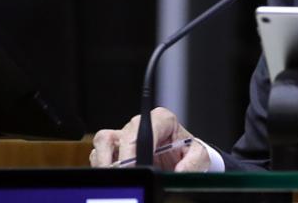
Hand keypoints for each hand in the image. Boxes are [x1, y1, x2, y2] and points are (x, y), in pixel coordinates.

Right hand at [90, 107, 210, 171]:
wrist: (179, 161)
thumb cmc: (187, 153)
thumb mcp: (199, 156)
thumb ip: (194, 162)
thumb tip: (179, 171)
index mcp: (162, 120)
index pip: (146, 125)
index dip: (139, 145)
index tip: (138, 164)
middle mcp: (140, 125)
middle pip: (123, 134)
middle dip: (122, 158)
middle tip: (127, 175)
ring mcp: (124, 136)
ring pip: (104, 141)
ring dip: (106, 161)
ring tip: (115, 177)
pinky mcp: (113, 150)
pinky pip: (98, 154)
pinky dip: (102, 166)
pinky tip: (112, 177)